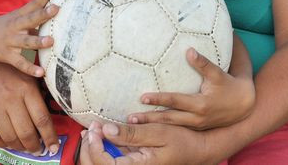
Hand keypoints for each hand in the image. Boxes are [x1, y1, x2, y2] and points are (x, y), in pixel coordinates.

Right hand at [0, 0, 58, 76]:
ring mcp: (11, 41)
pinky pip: (20, 63)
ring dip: (38, 42)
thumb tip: (56, 11)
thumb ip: (33, 16)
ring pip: (26, 42)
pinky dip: (30, 68)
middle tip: (56, 8)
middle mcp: (15, 27)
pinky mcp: (7, 56)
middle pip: (30, 19)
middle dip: (43, 14)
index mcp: (18, 16)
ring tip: (51, 41)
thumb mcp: (15, 18)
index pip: (32, 4)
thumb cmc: (2, 27)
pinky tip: (41, 72)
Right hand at [0, 60, 59, 154]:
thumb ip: (40, 97)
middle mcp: (11, 99)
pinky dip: (2, 145)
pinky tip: (9, 143)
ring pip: (10, 138)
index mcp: (27, 89)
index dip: (50, 137)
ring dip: (20, 147)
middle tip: (39, 150)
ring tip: (25, 147)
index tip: (54, 147)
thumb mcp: (30, 77)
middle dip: (35, 147)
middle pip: (26, 132)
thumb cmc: (12, 71)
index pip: (42, 119)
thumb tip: (50, 123)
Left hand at [79, 122, 212, 164]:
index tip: (96, 127)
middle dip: (89, 149)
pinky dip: (102, 148)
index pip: (105, 164)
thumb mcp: (159, 132)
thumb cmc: (183, 141)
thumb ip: (132, 134)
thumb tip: (107, 130)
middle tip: (91, 128)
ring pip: (103, 164)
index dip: (95, 147)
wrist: (198, 150)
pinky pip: (112, 159)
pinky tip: (100, 135)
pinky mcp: (134, 163)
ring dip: (93, 149)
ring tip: (92, 131)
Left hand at [128, 40, 254, 128]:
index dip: (159, 99)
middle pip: (169, 119)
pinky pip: (176, 130)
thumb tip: (189, 51)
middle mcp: (196, 118)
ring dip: (152, 126)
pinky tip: (148, 128)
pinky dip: (162, 130)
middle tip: (130, 119)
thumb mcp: (218, 73)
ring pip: (171, 127)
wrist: (244, 105)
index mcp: (200, 104)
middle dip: (149, 119)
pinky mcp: (196, 128)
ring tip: (134, 124)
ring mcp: (196, 125)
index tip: (142, 97)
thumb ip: (203, 63)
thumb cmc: (228, 85)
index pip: (175, 101)